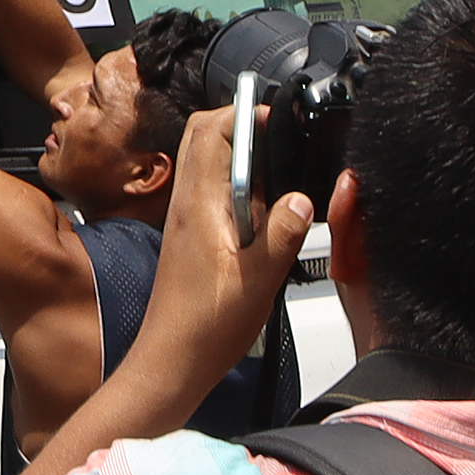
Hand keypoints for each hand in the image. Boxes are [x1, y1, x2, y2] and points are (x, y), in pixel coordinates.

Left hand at [148, 105, 311, 387]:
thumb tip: (302, 198)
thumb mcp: (259, 281)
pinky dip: (236, 184)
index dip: (243, 114)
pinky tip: (263, 211)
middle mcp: (185, 204)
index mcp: (199, 205)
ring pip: (205, 161)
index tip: (277, 118)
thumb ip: (283, 235)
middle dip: (240, 125)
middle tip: (279, 138)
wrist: (172, 360)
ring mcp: (184, 217)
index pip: (210, 131)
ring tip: (277, 174)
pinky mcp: (189, 234)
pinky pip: (210, 189)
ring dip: (239, 155)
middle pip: (203, 137)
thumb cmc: (207, 327)